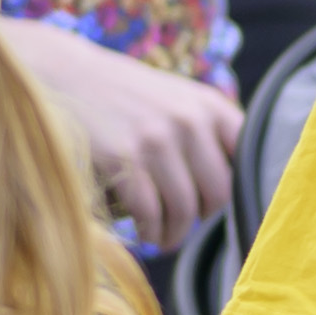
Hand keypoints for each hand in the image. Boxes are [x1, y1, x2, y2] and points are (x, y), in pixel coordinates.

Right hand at [8, 12, 245, 247]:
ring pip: (184, 209)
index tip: (221, 205)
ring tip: (164, 238)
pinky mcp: (123, 158)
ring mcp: (156, 139)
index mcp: (209, 105)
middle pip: (218, 193)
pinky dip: (150, 231)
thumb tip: (238, 187)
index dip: (240, 191)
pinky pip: (149, 212)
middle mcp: (189, 120)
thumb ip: (208, 131)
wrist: (67, 76)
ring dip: (175, 234)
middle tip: (185, 225)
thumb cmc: (127, 97)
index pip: (248, 159)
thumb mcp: (177, 99)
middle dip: (202, 218)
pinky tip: (145, 234)